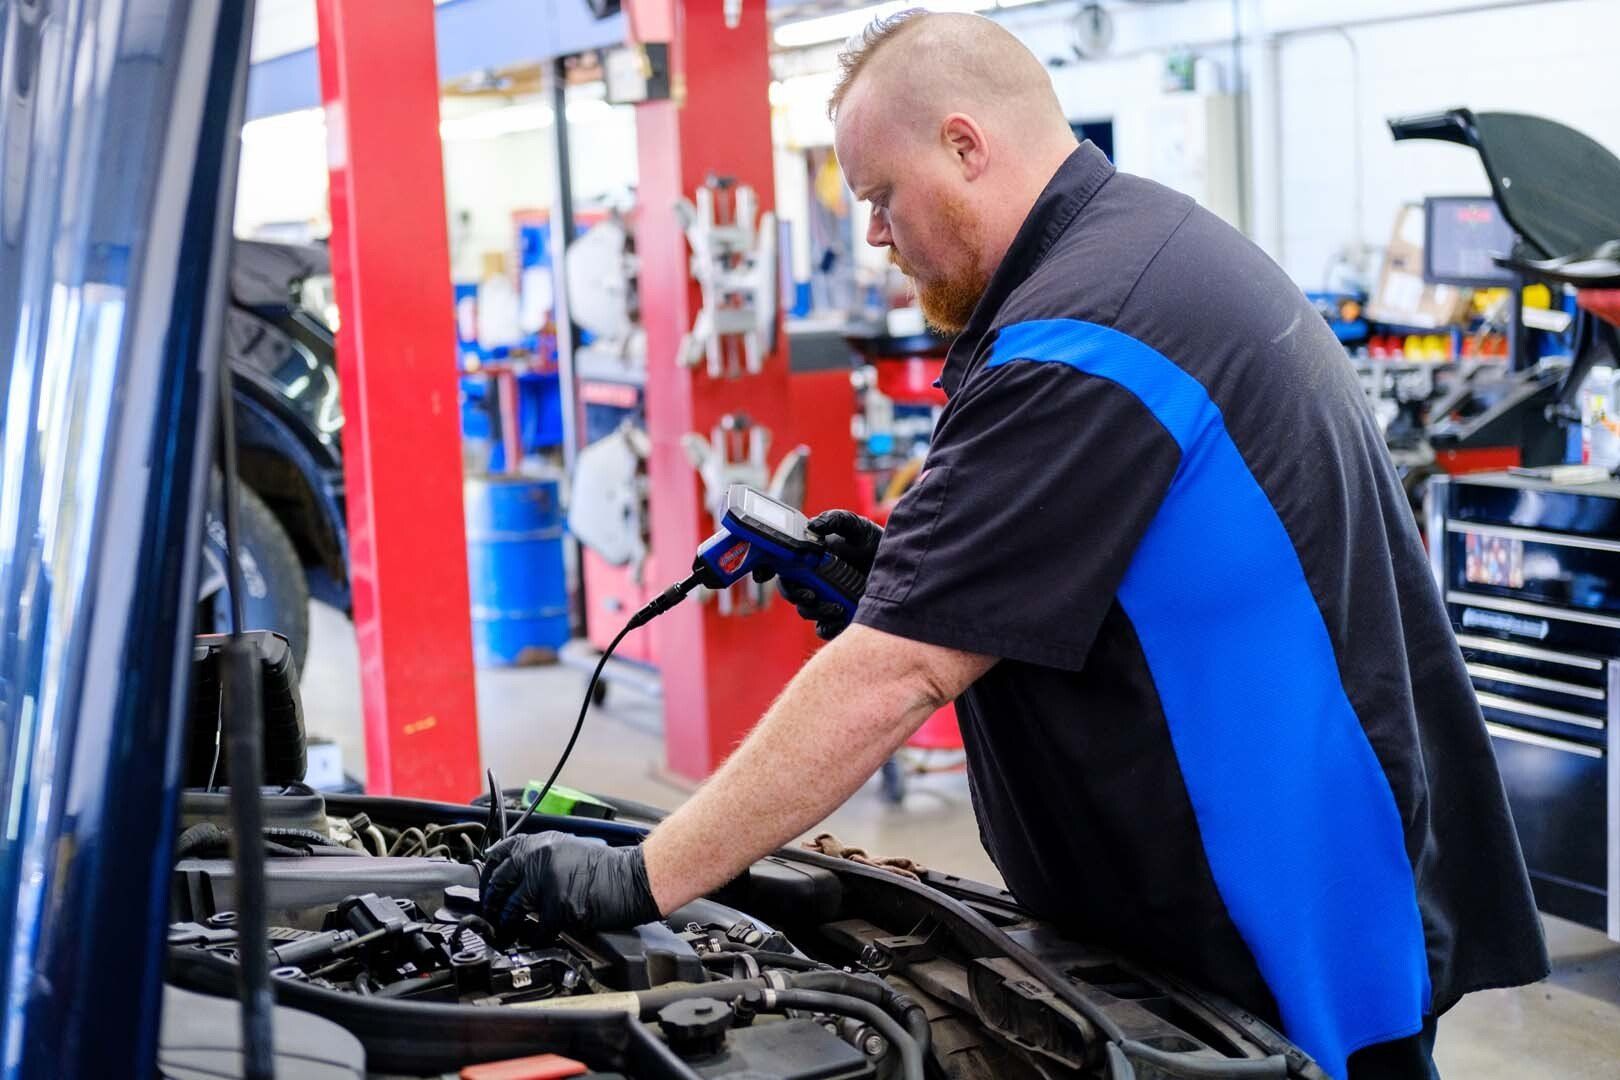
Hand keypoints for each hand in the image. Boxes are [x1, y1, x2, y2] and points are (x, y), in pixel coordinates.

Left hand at [480, 831, 661, 936]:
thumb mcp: (567, 850)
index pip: (499, 854)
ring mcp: (547, 882)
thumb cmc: (606, 868)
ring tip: (506, 933)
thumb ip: (539, 859)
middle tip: (491, 916)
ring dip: (507, 924)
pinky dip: (534, 938)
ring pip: (512, 908)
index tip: (485, 888)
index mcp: (540, 843)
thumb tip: (514, 878)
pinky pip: (537, 928)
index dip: (488, 875)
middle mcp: (539, 858)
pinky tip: (535, 941)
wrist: (632, 878)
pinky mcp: (558, 906)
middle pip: (499, 882)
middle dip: (491, 904)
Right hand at [755, 509, 882, 639]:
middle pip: (790, 591)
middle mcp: (813, 579)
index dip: (764, 568)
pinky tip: (840, 618)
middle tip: (810, 594)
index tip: (763, 574)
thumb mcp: (857, 526)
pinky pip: (824, 629)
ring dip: (815, 611)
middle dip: (795, 595)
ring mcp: (825, 598)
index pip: (780, 563)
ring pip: (806, 611)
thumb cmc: (875, 543)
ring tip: (836, 606)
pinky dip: (827, 627)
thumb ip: (836, 520)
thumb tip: (814, 526)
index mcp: (809, 557)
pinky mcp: (839, 616)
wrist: (903, 565)